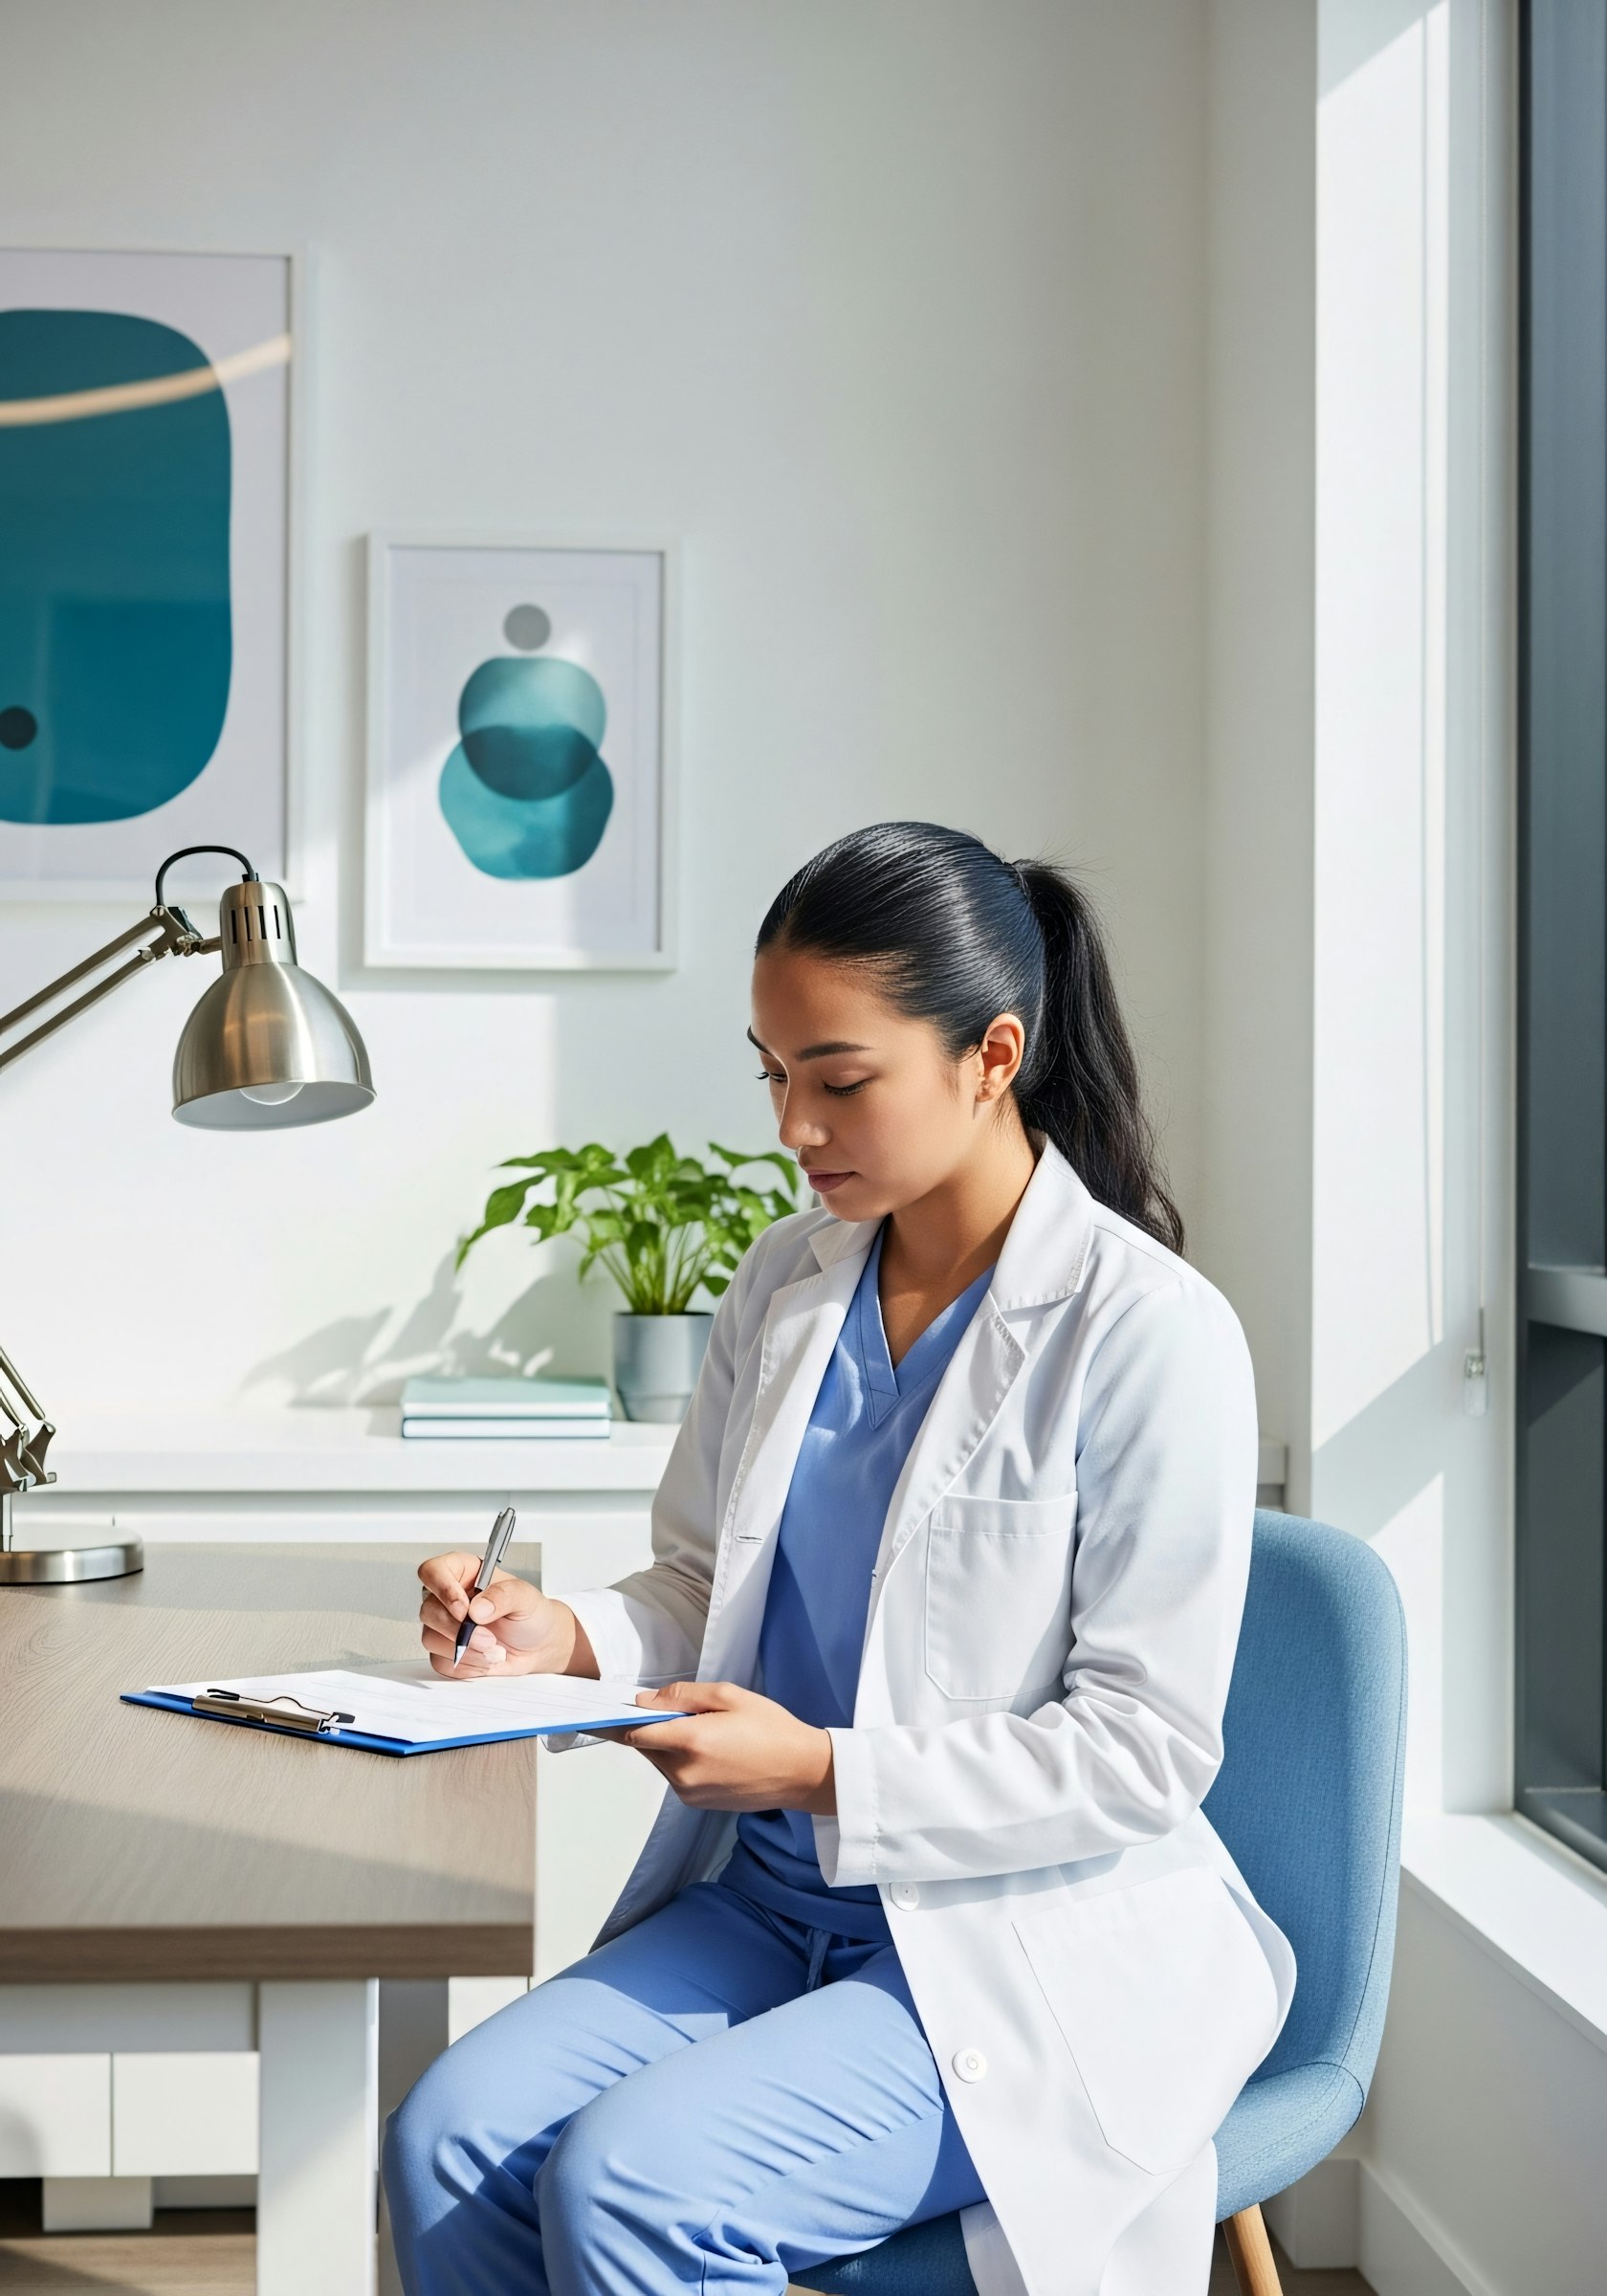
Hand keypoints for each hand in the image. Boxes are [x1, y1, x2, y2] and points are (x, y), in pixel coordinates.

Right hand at [416, 1552, 596, 1678]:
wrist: (538, 1646)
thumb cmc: (531, 1614)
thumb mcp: (526, 1597)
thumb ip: (504, 1595)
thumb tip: (477, 1608)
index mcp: (464, 1573)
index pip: (433, 1571)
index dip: (442, 1589)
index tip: (464, 1609)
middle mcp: (448, 1598)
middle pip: (428, 1610)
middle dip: (459, 1630)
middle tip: (489, 1638)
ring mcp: (443, 1625)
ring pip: (430, 1638)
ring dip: (465, 1650)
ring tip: (495, 1650)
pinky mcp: (445, 1651)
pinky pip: (440, 1662)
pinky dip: (466, 1665)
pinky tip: (486, 1659)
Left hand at [605, 1680, 835, 1813]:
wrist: (802, 1772)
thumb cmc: (772, 1730)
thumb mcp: (730, 1696)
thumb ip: (683, 1696)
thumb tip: (645, 1700)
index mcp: (690, 1742)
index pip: (635, 1732)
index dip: (621, 1718)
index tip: (608, 1709)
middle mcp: (683, 1773)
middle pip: (645, 1747)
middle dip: (653, 1727)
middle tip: (681, 1712)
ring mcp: (689, 1792)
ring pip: (659, 1761)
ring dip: (669, 1745)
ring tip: (707, 1731)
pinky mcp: (697, 1803)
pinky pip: (675, 1776)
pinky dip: (682, 1761)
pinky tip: (712, 1750)